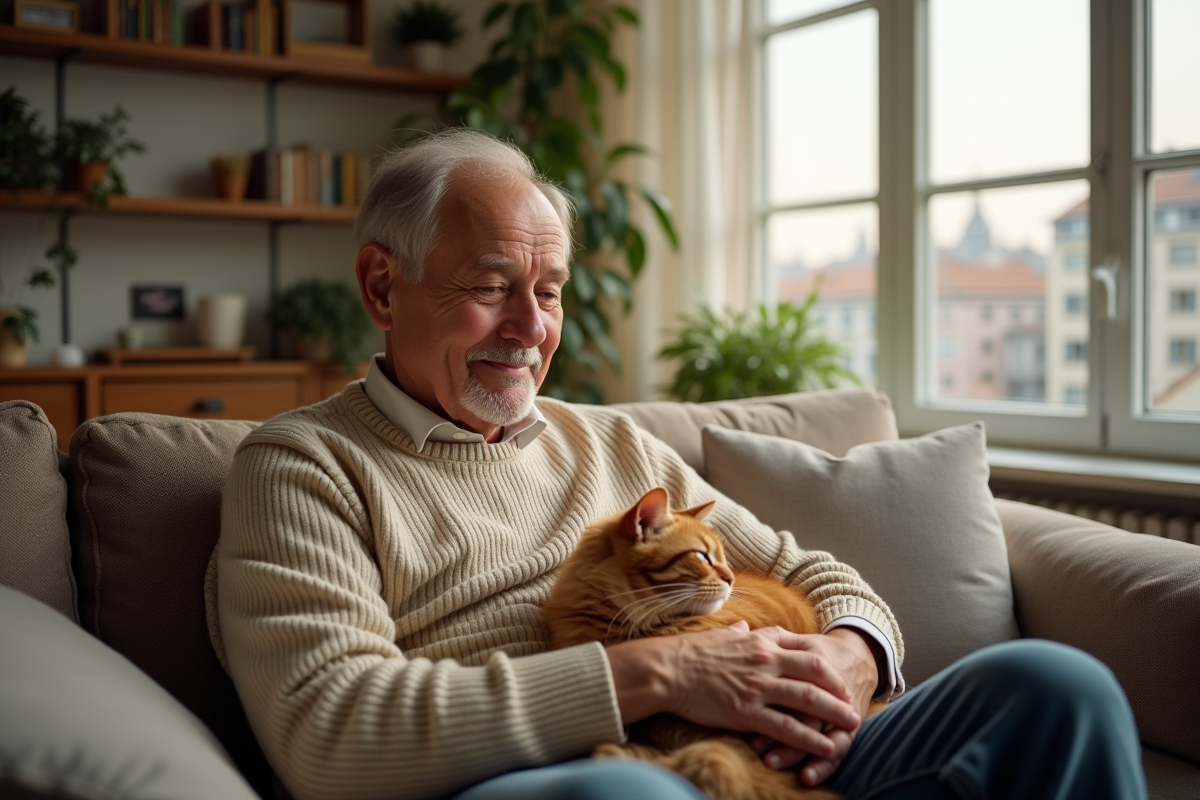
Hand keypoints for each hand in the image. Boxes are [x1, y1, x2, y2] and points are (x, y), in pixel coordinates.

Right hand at [606, 621, 861, 761]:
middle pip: (816, 672)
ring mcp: (757, 687)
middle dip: (839, 688)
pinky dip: (809, 738)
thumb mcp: (721, 634)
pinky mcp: (745, 712)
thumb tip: (745, 626)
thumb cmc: (690, 652)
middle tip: (854, 702)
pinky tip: (825, 747)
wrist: (666, 669)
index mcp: (761, 641)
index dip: (825, 665)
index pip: (804, 649)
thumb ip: (740, 631)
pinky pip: (785, 727)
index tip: (838, 676)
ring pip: (807, 699)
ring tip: (851, 725)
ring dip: (834, 713)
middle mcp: (765, 661)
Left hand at [751, 628, 879, 785]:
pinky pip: (838, 749)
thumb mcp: (803, 642)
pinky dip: (823, 766)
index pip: (789, 683)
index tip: (743, 709)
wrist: (861, 657)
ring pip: (818, 735)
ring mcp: (838, 712)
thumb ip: (776, 638)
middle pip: (802, 711)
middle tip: (755, 745)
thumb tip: (743, 629)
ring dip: (794, 751)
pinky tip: (807, 777)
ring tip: (773, 762)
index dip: (768, 697)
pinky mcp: (848, 727)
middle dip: (777, 729)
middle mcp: (823, 691)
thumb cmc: (822, 652)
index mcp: (809, 667)